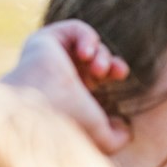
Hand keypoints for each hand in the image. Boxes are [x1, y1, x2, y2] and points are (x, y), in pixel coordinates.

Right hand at [1, 21, 130, 152]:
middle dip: (109, 60)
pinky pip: (75, 28)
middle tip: (117, 71)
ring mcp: (50, 57)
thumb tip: (126, 130)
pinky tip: (85, 54)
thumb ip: (118, 138)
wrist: (39, 110)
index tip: (121, 74)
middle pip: (94, 57)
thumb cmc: (67, 123)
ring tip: (98, 69)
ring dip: (101, 54)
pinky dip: (87, 37)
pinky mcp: (44, 41)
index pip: (97, 75)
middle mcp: (58, 75)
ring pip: (87, 44)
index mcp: (69, 93)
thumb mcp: (100, 136)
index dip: (114, 69)